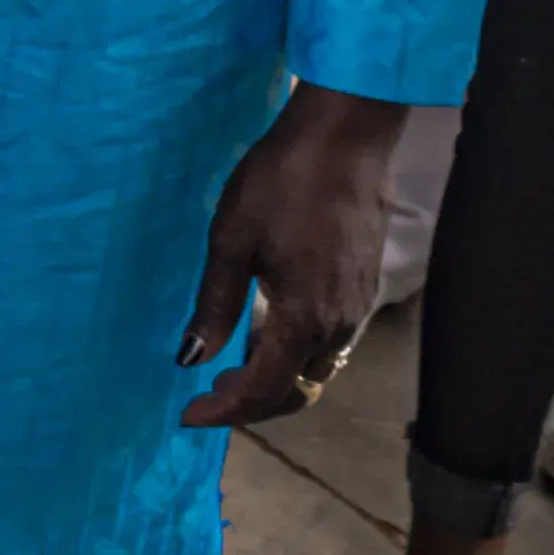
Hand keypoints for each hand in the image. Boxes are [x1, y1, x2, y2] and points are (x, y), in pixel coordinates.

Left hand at [175, 84, 405, 429]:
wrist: (346, 139)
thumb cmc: (280, 181)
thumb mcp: (231, 238)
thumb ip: (215, 303)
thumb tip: (190, 358)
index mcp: (303, 318)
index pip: (263, 389)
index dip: (224, 410)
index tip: (188, 415)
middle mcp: (338, 326)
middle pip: (296, 391)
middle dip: (251, 404)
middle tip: (206, 396)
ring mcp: (358, 309)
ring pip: (316, 370)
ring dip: (276, 382)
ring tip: (231, 371)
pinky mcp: (365, 289)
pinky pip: (331, 344)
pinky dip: (297, 356)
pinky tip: (269, 335)